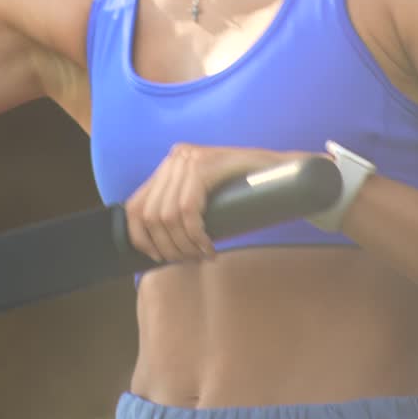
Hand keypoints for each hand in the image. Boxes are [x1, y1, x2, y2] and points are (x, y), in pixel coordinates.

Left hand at [125, 144, 298, 262]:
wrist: (283, 170)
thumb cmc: (245, 190)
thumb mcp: (206, 196)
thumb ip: (183, 206)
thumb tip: (158, 244)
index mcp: (169, 164)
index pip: (135, 205)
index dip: (140, 238)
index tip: (157, 258)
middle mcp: (174, 158)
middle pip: (150, 214)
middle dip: (166, 246)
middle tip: (188, 260)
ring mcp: (188, 159)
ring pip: (168, 216)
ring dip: (183, 245)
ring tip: (201, 256)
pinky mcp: (204, 165)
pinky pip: (187, 210)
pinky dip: (196, 236)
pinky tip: (209, 248)